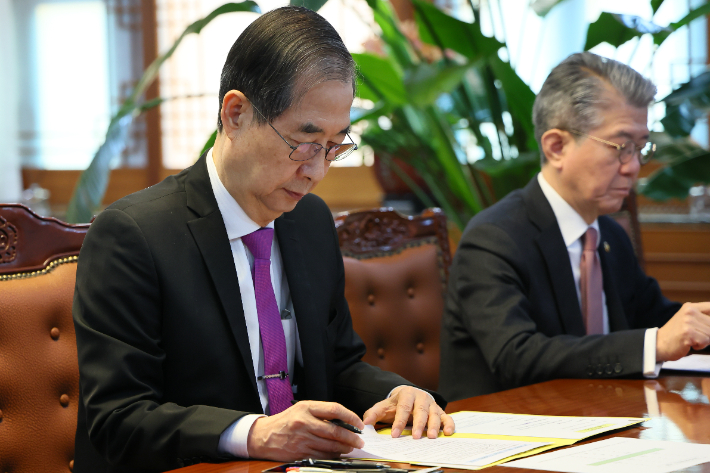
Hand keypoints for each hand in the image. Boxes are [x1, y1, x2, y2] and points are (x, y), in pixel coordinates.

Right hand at [247, 401, 364, 460]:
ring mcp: (302, 438)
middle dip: (351, 437)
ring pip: (330, 446)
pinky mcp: (299, 452)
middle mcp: (304, 422)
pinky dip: (333, 456)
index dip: (350, 417)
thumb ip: (321, 413)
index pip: (335, 409)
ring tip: (350, 448)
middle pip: (335, 431)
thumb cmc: (285, 421)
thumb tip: (345, 422)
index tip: (359, 424)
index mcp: (306, 407)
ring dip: (344, 448)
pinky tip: (338, 455)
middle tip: (360, 441)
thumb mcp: (301, 409)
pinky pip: (322, 456)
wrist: (263, 436)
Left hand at [362, 386, 454, 438]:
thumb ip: (373, 414)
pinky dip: (449, 424)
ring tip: (432, 437)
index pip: (403, 408)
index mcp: (406, 394)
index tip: (395, 434)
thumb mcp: (383, 406)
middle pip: (420, 410)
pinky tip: (448, 433)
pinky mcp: (440, 411)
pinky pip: (446, 417)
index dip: (399, 421)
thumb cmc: (396, 404)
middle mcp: (421, 397)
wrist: (409, 395)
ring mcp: (432, 404)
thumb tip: (365, 423)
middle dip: (418, 424)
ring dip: (434, 425)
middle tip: (416, 437)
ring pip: (434, 414)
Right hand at [656, 302, 709, 361]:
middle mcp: (689, 312)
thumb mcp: (688, 320)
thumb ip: (703, 318)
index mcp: (690, 307)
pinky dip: (700, 345)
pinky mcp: (688, 333)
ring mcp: (688, 322)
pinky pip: (706, 341)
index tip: (705, 326)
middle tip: (697, 335)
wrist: (659, 344)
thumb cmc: (676, 334)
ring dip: (705, 340)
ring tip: (692, 339)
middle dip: (708, 332)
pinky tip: (690, 343)